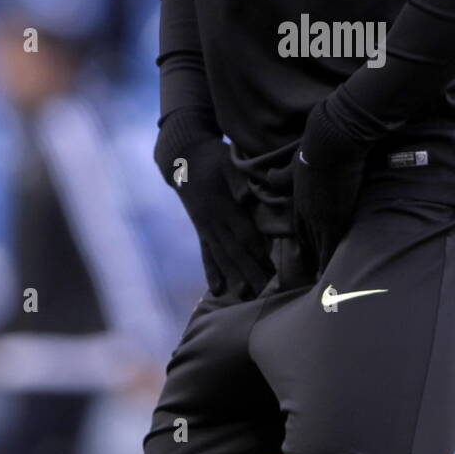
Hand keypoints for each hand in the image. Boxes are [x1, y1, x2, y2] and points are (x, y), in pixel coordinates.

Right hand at [154, 115, 273, 300]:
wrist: (183, 158)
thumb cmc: (212, 158)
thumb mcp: (226, 162)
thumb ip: (237, 181)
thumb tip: (246, 197)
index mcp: (222, 206)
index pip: (243, 233)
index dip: (257, 251)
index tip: (271, 267)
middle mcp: (213, 222)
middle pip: (234, 251)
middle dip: (249, 272)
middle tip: (264, 291)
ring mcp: (205, 229)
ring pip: (222, 257)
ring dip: (234, 277)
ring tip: (246, 295)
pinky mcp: (201, 231)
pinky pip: (207, 254)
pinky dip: (212, 272)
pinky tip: (217, 290)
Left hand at [265, 99, 368, 272]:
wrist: (328, 142)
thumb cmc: (314, 147)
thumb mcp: (292, 163)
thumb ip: (280, 175)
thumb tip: (267, 177)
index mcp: (299, 201)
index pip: (300, 229)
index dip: (305, 244)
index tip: (308, 256)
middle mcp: (306, 213)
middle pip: (308, 243)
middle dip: (312, 260)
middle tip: (313, 280)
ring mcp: (319, 218)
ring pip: (319, 249)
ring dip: (321, 267)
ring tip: (325, 288)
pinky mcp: (333, 219)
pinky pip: (332, 248)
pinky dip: (331, 263)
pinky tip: (334, 278)